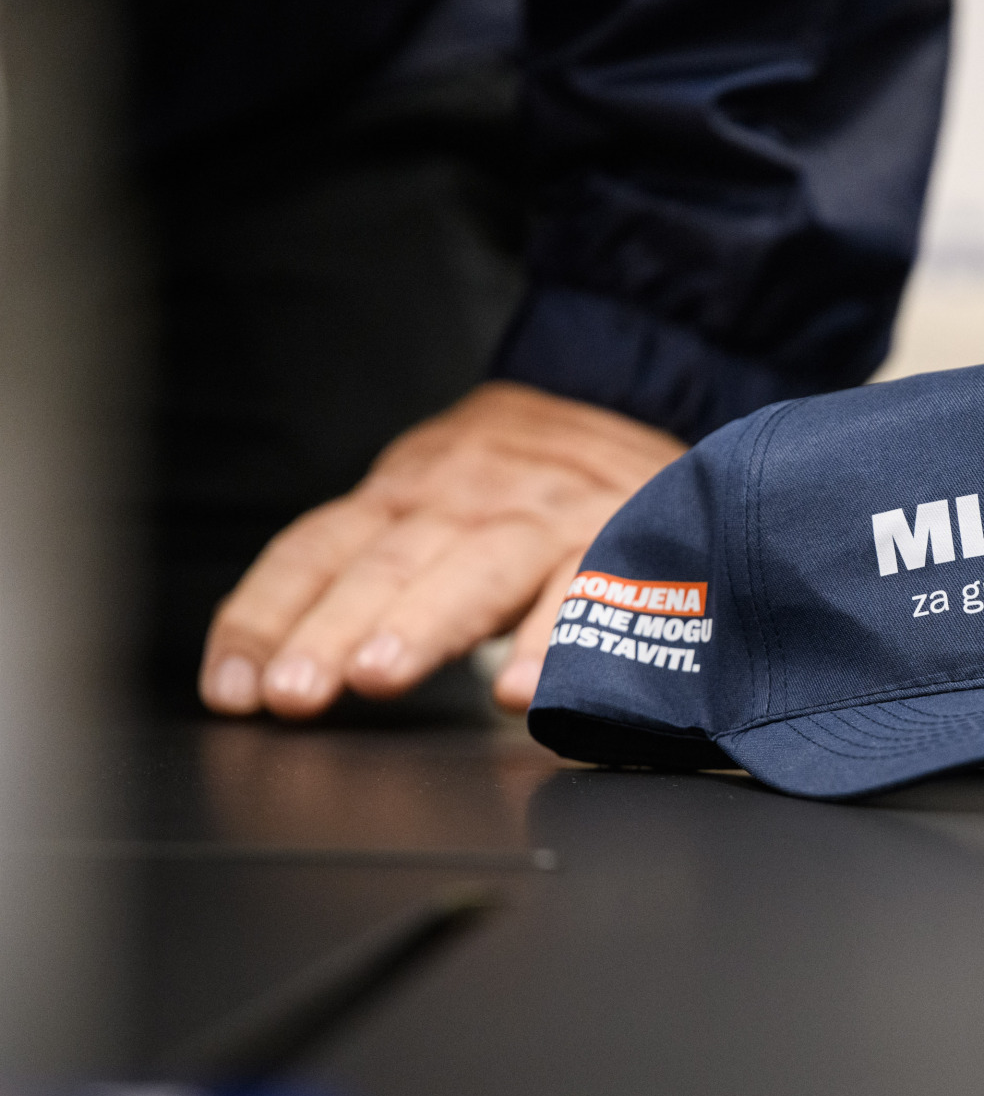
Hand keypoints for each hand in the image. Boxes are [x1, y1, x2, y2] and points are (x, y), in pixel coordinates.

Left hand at [198, 382, 685, 718]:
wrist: (638, 403)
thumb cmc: (523, 482)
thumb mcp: (439, 500)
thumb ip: (377, 569)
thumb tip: (274, 658)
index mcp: (410, 492)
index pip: (318, 549)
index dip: (268, 615)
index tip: (232, 690)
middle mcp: (470, 498)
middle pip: (388, 563)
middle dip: (332, 629)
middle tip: (294, 691)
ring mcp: (546, 516)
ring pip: (477, 568)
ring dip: (422, 624)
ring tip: (379, 674)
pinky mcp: (621, 536)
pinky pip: (586, 590)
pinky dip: (553, 641)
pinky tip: (524, 691)